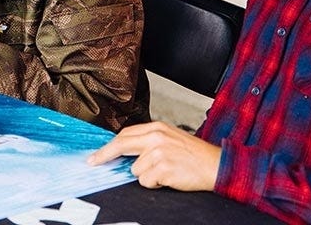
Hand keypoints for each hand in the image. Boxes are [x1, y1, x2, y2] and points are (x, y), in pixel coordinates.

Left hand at [87, 122, 221, 191]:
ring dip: (146, 176)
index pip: (125, 134)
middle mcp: (156, 137)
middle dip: (105, 156)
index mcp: (157, 127)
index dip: (109, 145)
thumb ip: (149, 141)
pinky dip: (154, 184)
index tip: (97, 154)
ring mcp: (159, 152)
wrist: (216, 165)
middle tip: (93, 163)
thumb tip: (125, 151)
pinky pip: (146, 181)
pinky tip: (168, 178)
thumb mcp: (170, 138)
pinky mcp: (163, 168)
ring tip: (164, 172)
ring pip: (134, 170)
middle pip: (121, 145)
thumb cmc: (194, 155)